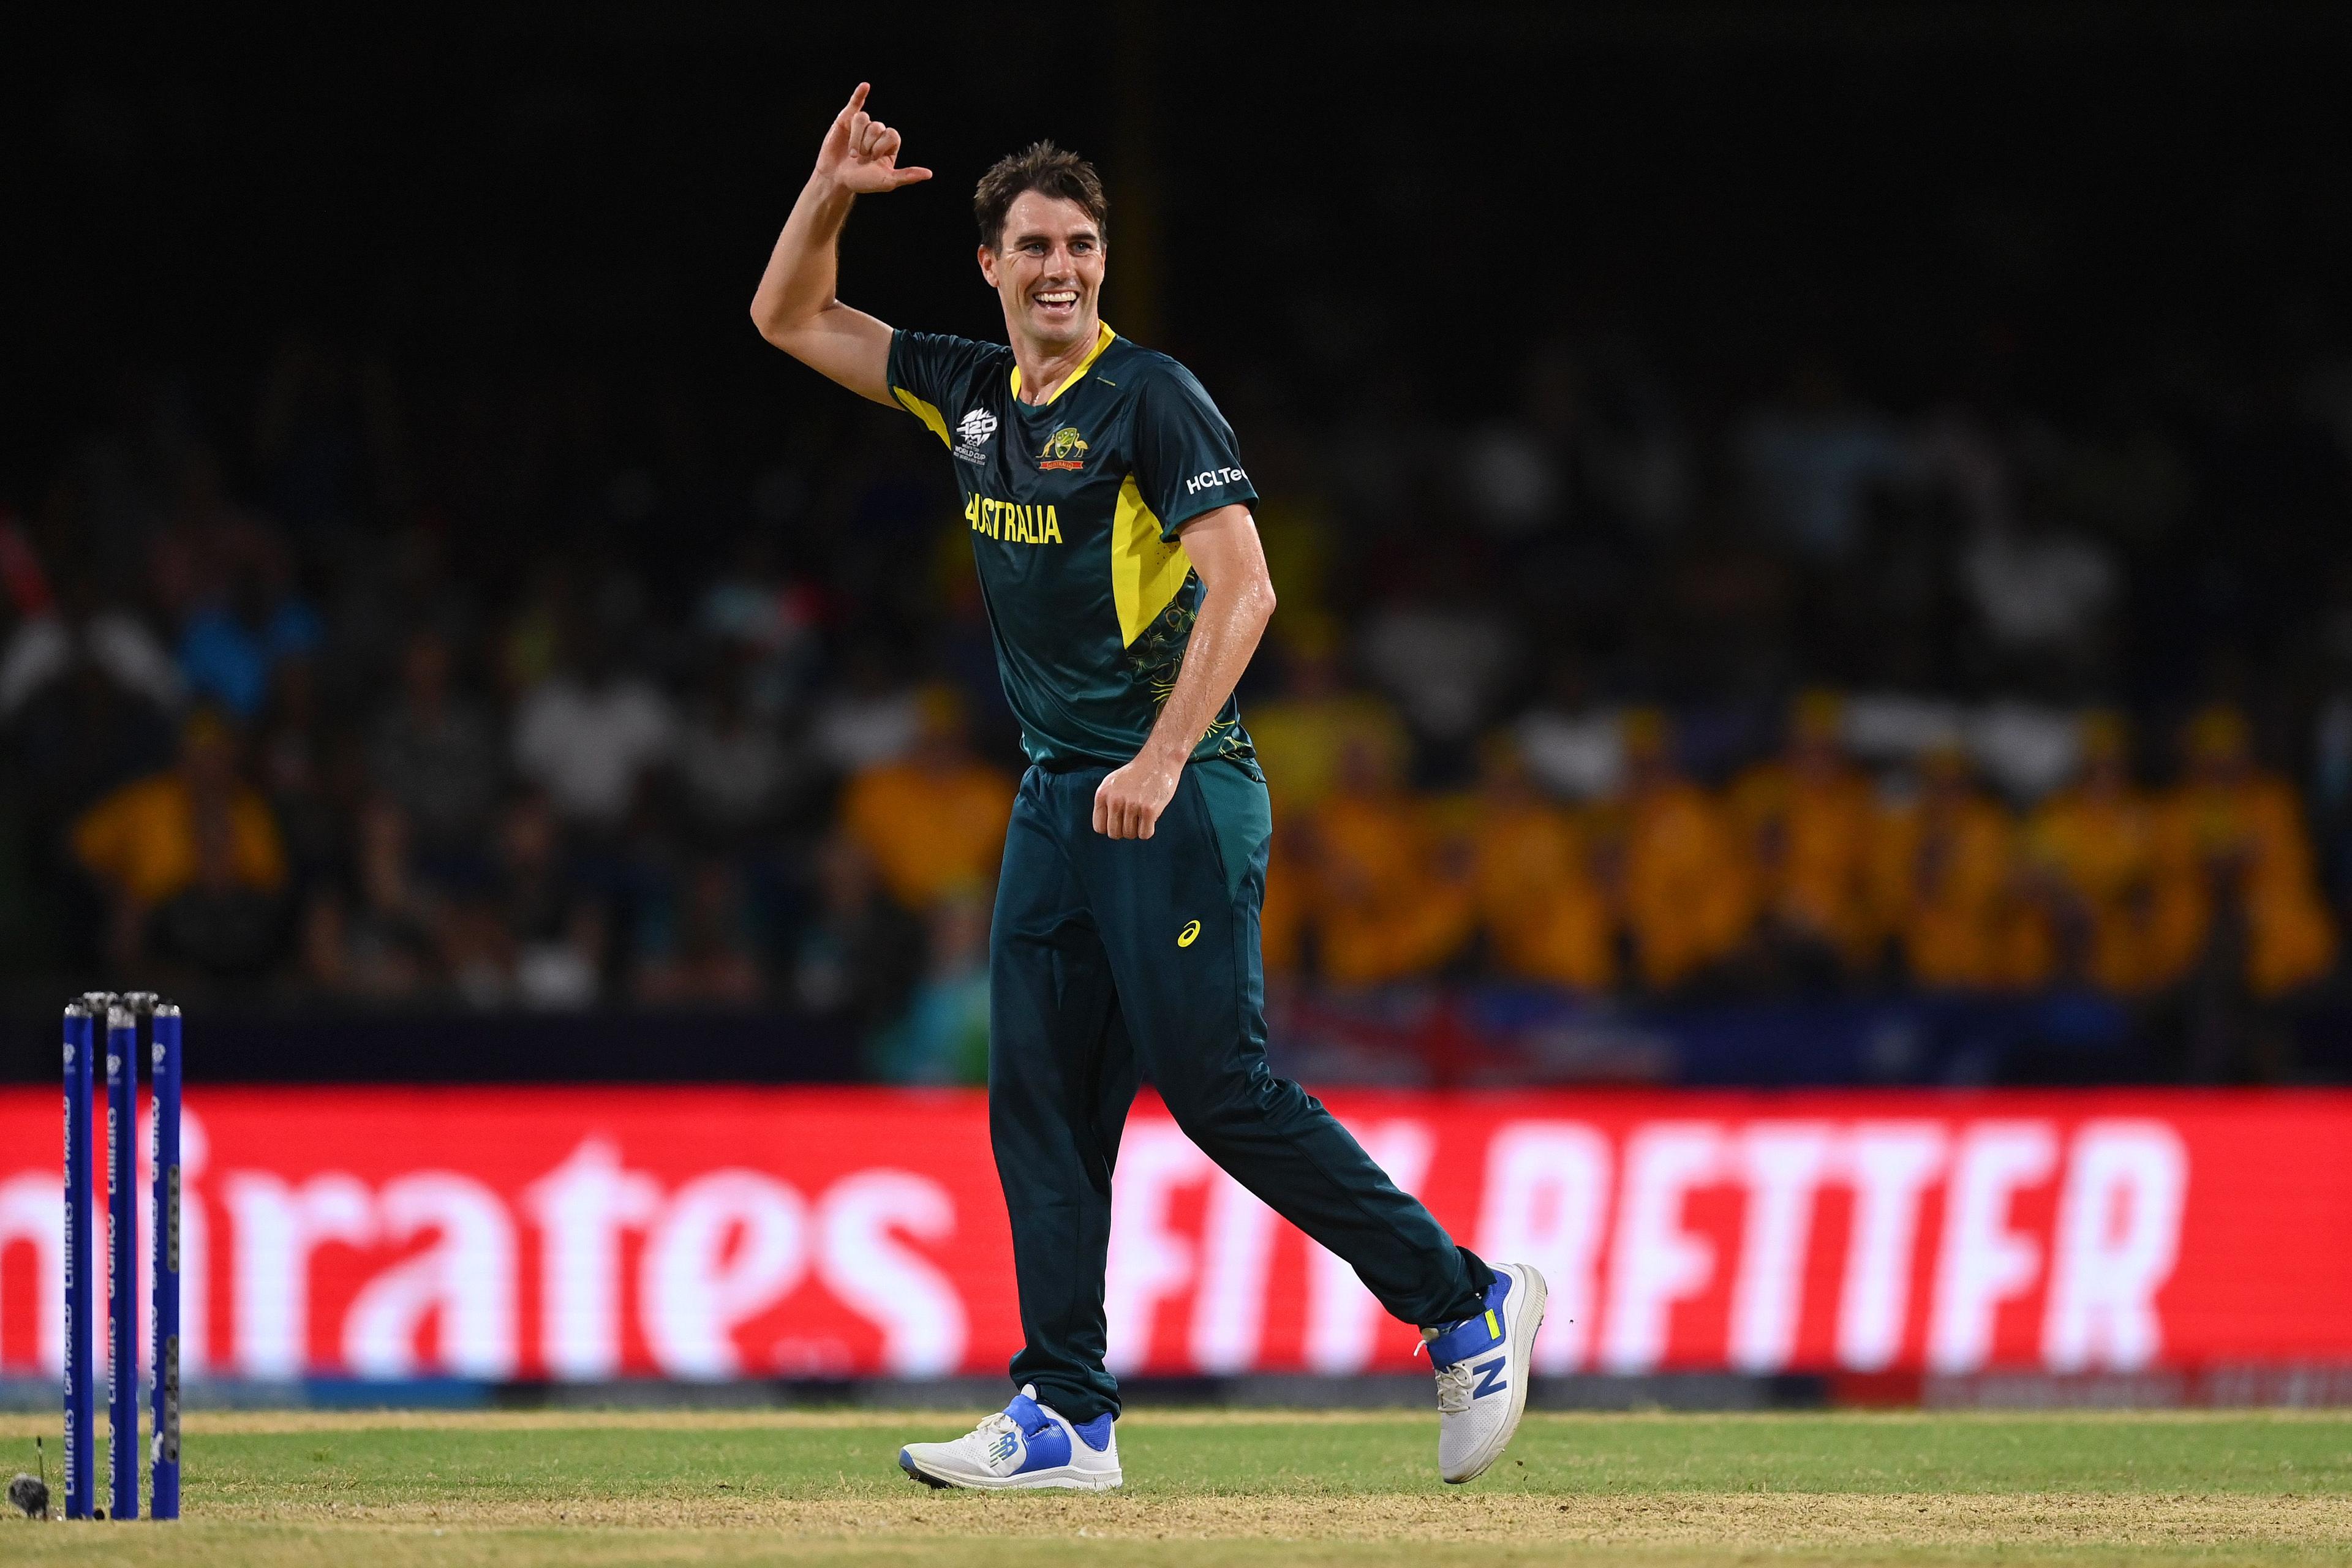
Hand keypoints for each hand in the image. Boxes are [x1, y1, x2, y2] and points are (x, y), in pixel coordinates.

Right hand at [815, 83, 932, 193]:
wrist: (836, 179)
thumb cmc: (862, 181)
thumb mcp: (887, 181)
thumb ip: (907, 176)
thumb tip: (929, 174)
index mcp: (889, 145)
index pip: (892, 134)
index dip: (882, 146)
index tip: (874, 158)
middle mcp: (877, 133)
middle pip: (877, 127)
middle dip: (867, 145)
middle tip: (860, 158)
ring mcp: (861, 126)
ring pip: (863, 119)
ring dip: (856, 137)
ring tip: (852, 153)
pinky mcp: (845, 120)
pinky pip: (855, 103)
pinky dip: (859, 94)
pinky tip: (865, 86)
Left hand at [1093, 752, 1181, 839]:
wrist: (1158, 760)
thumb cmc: (1137, 773)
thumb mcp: (1112, 783)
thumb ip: (1105, 802)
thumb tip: (1104, 827)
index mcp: (1102, 794)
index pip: (1099, 827)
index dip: (1111, 827)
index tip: (1120, 822)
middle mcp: (1115, 800)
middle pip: (1115, 834)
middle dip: (1125, 831)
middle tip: (1134, 819)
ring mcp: (1132, 805)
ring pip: (1130, 835)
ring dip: (1138, 829)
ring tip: (1143, 814)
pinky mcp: (1149, 810)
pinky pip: (1145, 834)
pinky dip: (1149, 830)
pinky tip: (1151, 818)